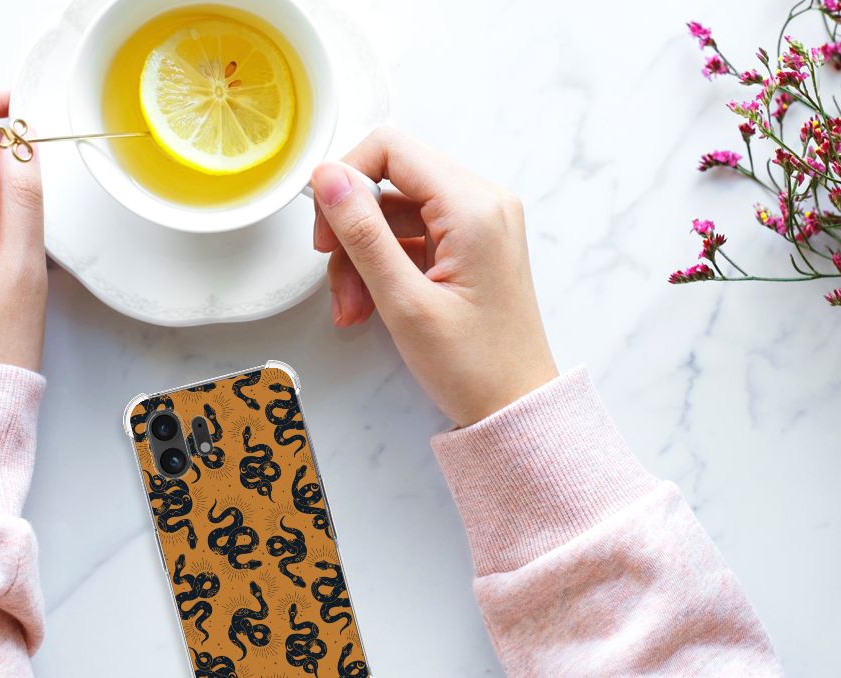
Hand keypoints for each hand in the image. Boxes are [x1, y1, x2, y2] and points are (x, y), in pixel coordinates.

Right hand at [311, 128, 556, 426]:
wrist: (516, 408)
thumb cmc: (474, 366)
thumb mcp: (404, 301)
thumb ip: (363, 233)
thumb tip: (328, 177)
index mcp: (473, 207)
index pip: (391, 149)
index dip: (346, 179)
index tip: (325, 227)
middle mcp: (482, 203)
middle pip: (390, 182)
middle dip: (352, 230)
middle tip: (335, 279)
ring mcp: (478, 224)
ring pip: (394, 214)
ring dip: (362, 257)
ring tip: (353, 309)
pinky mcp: (470, 246)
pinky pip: (411, 237)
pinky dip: (383, 267)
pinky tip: (370, 306)